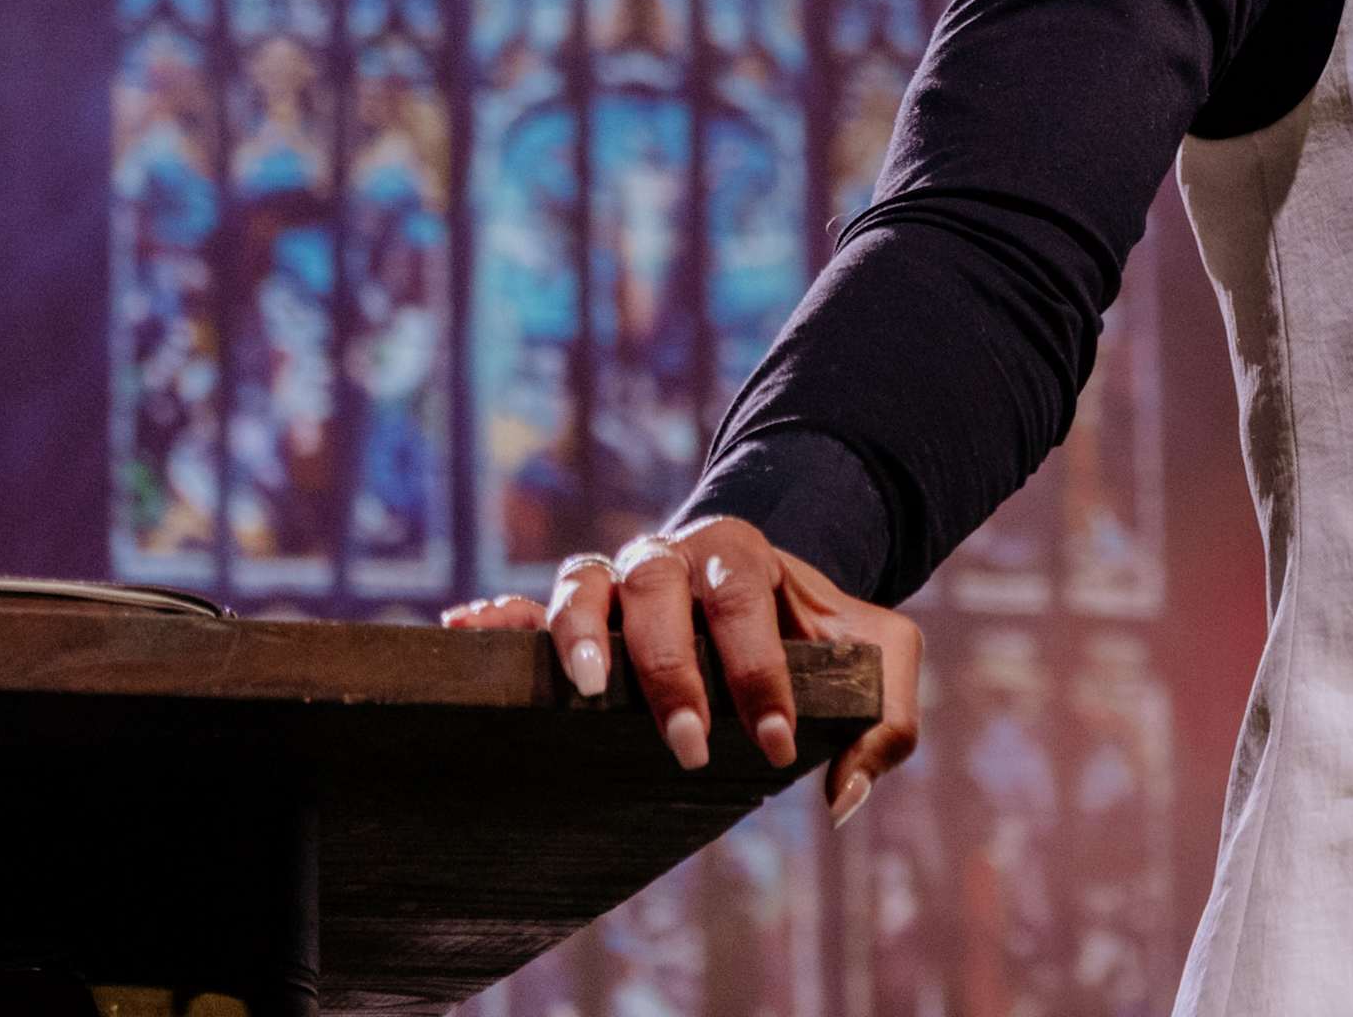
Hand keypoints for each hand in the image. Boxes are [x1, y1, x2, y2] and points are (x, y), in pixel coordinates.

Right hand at [440, 515, 922, 824]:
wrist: (767, 585)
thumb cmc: (822, 630)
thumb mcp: (879, 653)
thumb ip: (885, 718)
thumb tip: (843, 799)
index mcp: (744, 553)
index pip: (745, 606)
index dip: (759, 676)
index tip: (771, 745)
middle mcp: (672, 556)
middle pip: (658, 590)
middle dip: (671, 671)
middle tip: (687, 745)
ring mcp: (617, 578)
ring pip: (584, 584)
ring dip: (580, 632)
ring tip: (586, 691)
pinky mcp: (576, 611)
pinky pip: (526, 604)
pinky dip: (499, 618)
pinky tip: (467, 629)